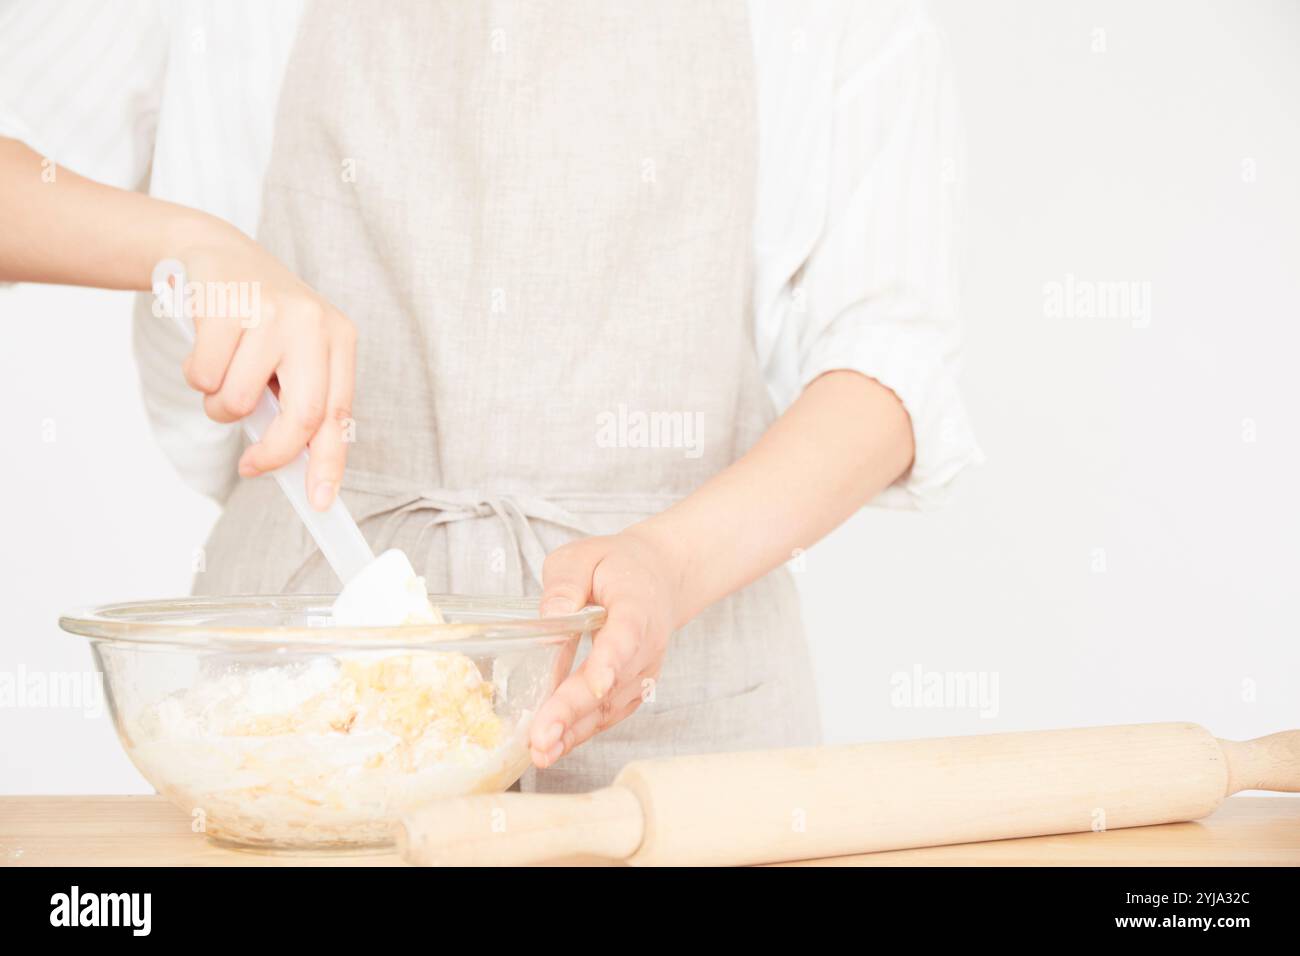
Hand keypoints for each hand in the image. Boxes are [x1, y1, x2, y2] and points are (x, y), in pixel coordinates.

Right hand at [174, 224, 356, 509]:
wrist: (217, 252)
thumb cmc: (259, 318)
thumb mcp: (292, 354)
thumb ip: (299, 401)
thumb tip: (296, 468)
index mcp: (339, 339)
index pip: (339, 414)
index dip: (329, 463)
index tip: (320, 501)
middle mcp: (313, 324)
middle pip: (302, 417)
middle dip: (273, 453)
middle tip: (251, 466)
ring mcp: (270, 312)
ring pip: (239, 401)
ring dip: (220, 404)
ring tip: (224, 373)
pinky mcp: (226, 306)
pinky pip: (203, 376)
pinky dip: (196, 376)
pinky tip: (205, 348)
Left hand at [529, 528, 682, 768]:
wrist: (659, 578)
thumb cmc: (616, 566)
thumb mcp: (583, 556)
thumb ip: (565, 582)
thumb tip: (550, 615)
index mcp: (637, 607)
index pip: (625, 637)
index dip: (610, 663)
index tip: (594, 686)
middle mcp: (646, 646)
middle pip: (612, 684)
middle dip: (574, 712)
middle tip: (541, 738)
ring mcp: (644, 671)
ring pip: (609, 707)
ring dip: (574, 732)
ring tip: (540, 753)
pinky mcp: (634, 688)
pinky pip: (609, 714)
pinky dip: (582, 732)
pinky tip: (554, 746)